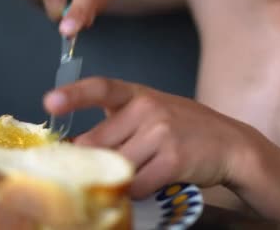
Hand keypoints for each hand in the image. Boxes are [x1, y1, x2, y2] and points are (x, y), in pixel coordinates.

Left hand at [43, 77, 255, 198]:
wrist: (230, 144)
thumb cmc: (185, 129)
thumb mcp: (152, 113)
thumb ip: (119, 124)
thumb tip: (78, 148)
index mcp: (138, 94)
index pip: (101, 88)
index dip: (73, 95)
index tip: (49, 102)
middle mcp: (148, 108)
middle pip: (98, 143)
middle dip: (94, 162)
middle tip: (95, 171)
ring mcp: (162, 133)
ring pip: (117, 166)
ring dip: (120, 178)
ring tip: (136, 174)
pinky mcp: (173, 159)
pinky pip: (138, 184)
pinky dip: (138, 191)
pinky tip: (151, 184)